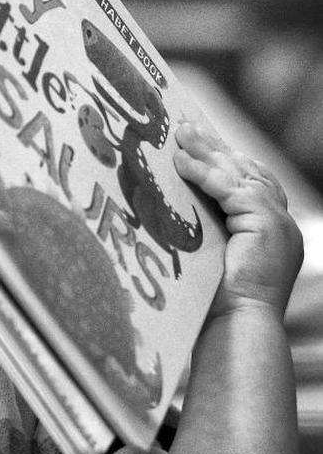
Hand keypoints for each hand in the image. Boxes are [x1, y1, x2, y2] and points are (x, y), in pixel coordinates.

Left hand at [173, 121, 302, 319]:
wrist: (236, 325)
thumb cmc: (216, 301)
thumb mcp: (211, 254)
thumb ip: (206, 228)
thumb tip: (171, 205)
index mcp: (271, 231)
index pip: (251, 183)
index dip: (225, 161)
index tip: (196, 143)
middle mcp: (281, 223)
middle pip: (247, 172)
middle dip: (215, 149)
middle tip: (184, 128)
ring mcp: (278, 223)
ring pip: (239, 175)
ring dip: (206, 153)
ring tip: (178, 136)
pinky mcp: (267, 224)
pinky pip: (231, 189)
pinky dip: (204, 174)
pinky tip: (181, 163)